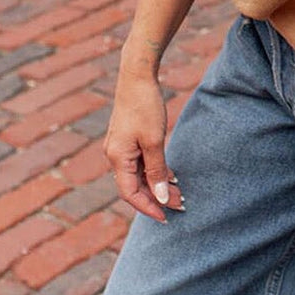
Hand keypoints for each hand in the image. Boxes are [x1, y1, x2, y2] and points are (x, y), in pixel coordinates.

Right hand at [104, 67, 182, 222]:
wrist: (137, 76)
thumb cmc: (145, 106)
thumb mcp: (154, 140)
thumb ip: (157, 170)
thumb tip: (160, 197)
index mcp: (117, 158)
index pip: (130, 194)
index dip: (148, 208)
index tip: (166, 217)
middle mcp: (115, 155)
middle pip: (134, 186)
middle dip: (156, 198)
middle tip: (180, 205)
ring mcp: (120, 147)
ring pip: (138, 175)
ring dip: (157, 185)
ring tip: (178, 193)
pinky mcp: (128, 139)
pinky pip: (140, 163)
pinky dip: (154, 171)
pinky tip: (170, 175)